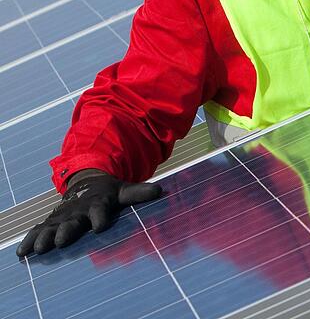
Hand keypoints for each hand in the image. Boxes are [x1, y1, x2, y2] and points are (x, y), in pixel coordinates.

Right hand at [16, 171, 161, 256]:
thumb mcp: (124, 191)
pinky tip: (22, 253)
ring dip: (45, 238)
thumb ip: (139, 193)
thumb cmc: (108, 192)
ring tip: (39, 249)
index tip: (100, 227)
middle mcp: (78, 210)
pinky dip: (30, 240)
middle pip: (72, 221)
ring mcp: (62, 216)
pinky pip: (38, 230)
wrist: (86, 183)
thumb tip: (160, 191)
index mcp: (97, 203)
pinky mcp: (51, 222)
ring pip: (52, 227)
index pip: (99, 210)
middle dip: (66, 230)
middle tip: (61, 241)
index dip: (100, 218)